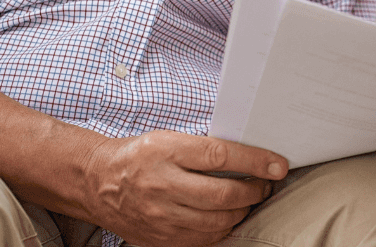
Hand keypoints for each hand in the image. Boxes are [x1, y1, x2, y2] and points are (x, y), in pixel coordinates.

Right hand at [80, 131, 288, 246]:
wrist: (97, 183)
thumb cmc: (139, 155)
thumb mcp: (168, 138)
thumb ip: (204, 147)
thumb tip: (250, 156)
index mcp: (165, 152)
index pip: (221, 157)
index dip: (255, 161)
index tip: (278, 164)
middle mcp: (162, 186)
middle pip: (224, 195)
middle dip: (255, 190)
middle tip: (266, 183)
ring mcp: (160, 217)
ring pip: (218, 221)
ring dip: (243, 211)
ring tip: (250, 199)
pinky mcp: (160, 239)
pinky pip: (204, 238)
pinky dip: (224, 227)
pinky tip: (228, 215)